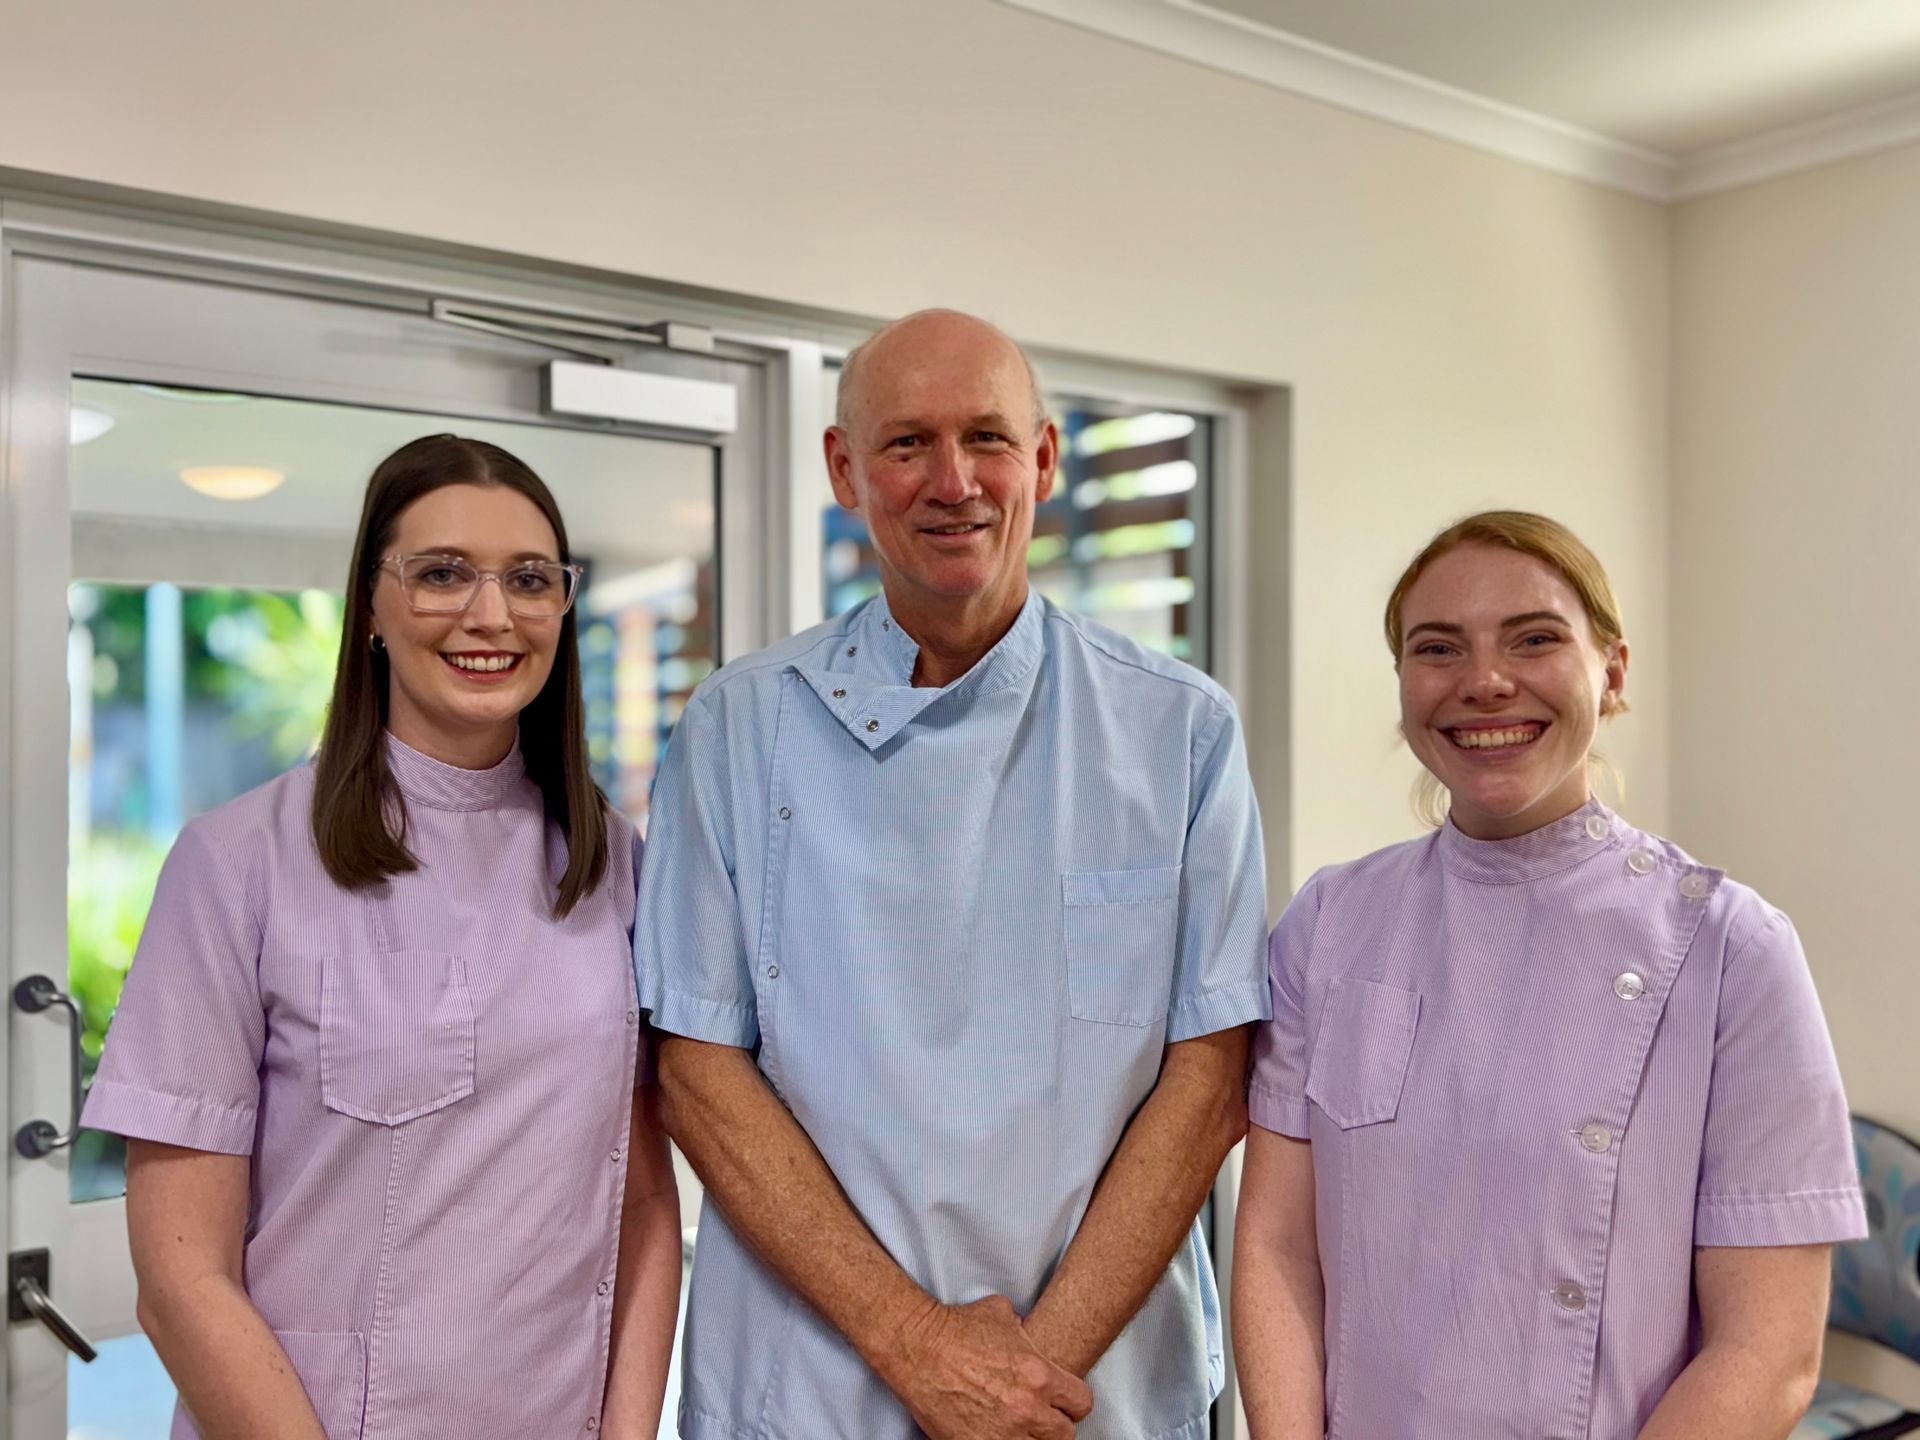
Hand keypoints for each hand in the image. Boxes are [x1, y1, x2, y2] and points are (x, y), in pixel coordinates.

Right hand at [875, 1295, 1093, 1439]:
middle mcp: (1026, 1409)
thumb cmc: (956, 1328)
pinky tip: (993, 1434)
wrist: (918, 1347)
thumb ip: (1025, 1332)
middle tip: (1039, 1420)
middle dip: (1053, 1426)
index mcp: (1039, 1376)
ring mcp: (1001, 1434)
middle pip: (1064, 1435)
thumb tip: (1027, 1332)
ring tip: (1016, 1431)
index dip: (1072, 1403)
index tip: (1062, 1403)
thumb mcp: (1002, 1315)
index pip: (1081, 1403)